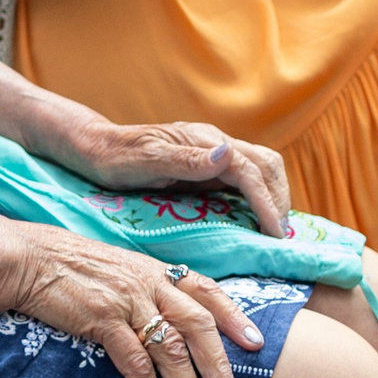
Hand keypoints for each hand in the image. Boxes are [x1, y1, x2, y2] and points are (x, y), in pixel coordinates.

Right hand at [0, 224, 264, 377]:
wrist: (29, 258)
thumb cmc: (72, 267)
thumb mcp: (119, 270)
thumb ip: (147, 289)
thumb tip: (170, 318)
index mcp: (156, 270)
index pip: (208, 290)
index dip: (235, 317)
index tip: (257, 344)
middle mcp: (149, 282)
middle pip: (198, 326)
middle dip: (220, 367)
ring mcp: (128, 300)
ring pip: (172, 350)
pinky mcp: (103, 320)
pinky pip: (136, 365)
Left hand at [63, 120, 294, 240]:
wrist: (98, 149)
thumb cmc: (117, 158)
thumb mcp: (147, 160)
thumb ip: (187, 160)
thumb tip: (227, 154)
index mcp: (204, 140)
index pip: (249, 170)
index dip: (266, 202)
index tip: (273, 234)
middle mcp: (215, 143)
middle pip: (266, 163)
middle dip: (279, 198)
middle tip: (278, 236)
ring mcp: (213, 153)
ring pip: (260, 168)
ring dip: (273, 196)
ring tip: (273, 230)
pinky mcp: (208, 166)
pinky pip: (245, 179)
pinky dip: (259, 197)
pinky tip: (256, 219)